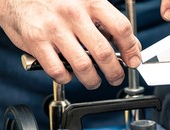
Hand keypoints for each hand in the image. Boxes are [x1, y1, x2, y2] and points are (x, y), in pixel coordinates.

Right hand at [0, 0, 141, 88]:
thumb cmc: (54, 1)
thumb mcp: (84, 3)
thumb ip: (107, 23)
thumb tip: (131, 46)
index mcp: (90, 1)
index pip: (120, 28)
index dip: (131, 49)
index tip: (133, 62)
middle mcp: (73, 13)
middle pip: (104, 53)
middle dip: (115, 72)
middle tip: (116, 77)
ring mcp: (54, 28)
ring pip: (84, 66)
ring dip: (93, 80)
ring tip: (93, 81)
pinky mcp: (36, 41)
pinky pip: (58, 71)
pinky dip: (67, 78)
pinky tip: (69, 75)